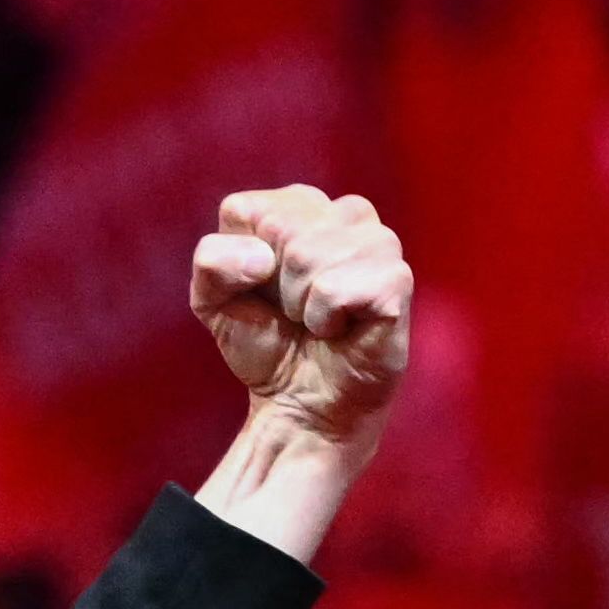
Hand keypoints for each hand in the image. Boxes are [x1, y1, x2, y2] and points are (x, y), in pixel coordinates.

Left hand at [188, 185, 411, 454]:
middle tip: (292, 311)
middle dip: (271, 284)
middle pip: (278, 228)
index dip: (239, 264)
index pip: (244, 211)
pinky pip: (335, 289)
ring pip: (306, 255)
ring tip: (316, 319)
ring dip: (299, 304)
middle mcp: (346, 213)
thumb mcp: (212, 299)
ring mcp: (379, 242)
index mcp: (300, 205)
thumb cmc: (264, 342)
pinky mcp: (396, 279)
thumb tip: (261, 259)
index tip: (260, 290)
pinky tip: (340, 329)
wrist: (300, 402)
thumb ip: (212, 262)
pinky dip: (323, 320)